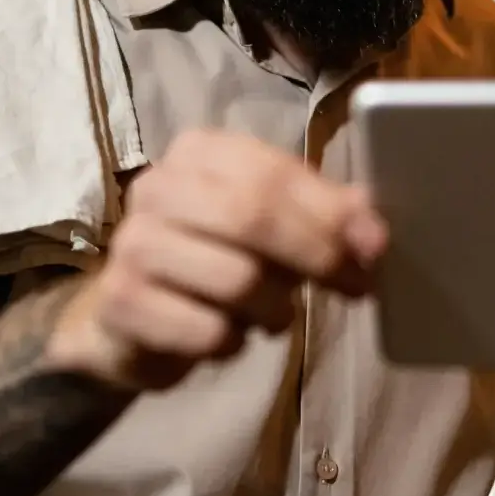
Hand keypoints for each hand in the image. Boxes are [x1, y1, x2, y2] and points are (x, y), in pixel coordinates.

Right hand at [49, 127, 384, 391]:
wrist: (125, 317)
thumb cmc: (213, 259)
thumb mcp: (269, 226)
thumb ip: (322, 216)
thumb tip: (372, 226)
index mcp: (198, 152)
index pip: (274, 173)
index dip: (331, 212)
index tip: (375, 246)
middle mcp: (157, 187)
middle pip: (253, 216)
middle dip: (317, 254)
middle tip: (355, 287)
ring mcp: (133, 244)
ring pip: (237, 279)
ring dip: (275, 309)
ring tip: (273, 314)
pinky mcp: (119, 303)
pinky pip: (207, 331)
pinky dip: (233, 343)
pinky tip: (227, 335)